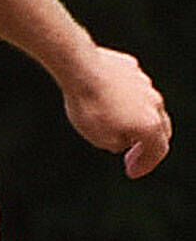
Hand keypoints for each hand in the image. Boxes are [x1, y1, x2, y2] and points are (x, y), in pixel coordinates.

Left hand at [61, 46, 170, 177]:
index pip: (158, 151)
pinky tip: (107, 103)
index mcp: (151, 124)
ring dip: (136, 120)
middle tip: (132, 155)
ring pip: (146, 105)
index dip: (146, 165)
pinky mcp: (130, 68)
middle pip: (160, 128)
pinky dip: (124, 99)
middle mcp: (154, 103)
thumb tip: (123, 139)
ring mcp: (144, 83)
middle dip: (147, 145)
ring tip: (118, 129)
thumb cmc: (89, 106)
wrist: (80, 68)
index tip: (133, 172)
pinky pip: (130, 87)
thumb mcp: (100, 138)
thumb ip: (117, 144)